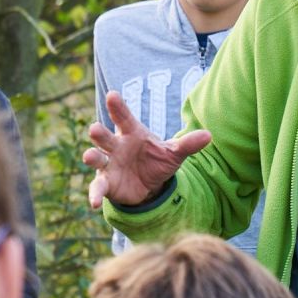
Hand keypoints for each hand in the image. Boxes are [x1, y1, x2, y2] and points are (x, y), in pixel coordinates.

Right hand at [84, 91, 211, 208]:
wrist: (150, 184)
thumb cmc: (157, 160)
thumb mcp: (174, 153)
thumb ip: (188, 144)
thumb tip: (209, 135)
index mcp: (132, 133)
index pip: (124, 118)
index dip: (118, 107)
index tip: (112, 95)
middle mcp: (116, 146)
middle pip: (105, 137)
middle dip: (99, 133)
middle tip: (95, 128)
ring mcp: (109, 164)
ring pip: (97, 158)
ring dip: (92, 157)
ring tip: (88, 156)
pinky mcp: (106, 183)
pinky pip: (98, 187)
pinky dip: (95, 194)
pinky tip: (96, 203)